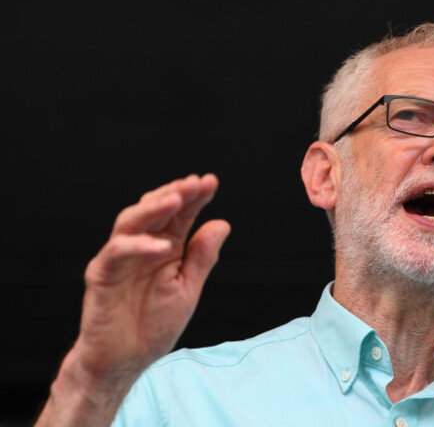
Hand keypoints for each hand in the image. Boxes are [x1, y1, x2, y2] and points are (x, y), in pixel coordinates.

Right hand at [35, 173, 230, 426]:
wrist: (123, 361)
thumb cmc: (152, 326)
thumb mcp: (187, 289)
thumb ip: (202, 257)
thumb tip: (222, 224)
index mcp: (164, 248)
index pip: (179, 215)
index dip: (194, 197)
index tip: (210, 182)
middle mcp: (141, 247)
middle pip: (156, 210)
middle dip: (176, 193)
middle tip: (196, 182)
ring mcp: (119, 258)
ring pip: (132, 221)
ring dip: (154, 208)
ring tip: (178, 199)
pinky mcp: (101, 274)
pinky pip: (117, 253)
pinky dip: (138, 246)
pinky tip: (161, 247)